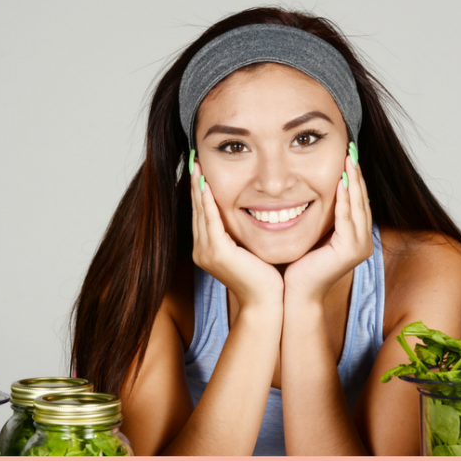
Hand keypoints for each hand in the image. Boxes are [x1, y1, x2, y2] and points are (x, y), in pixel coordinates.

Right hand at [191, 161, 283, 309]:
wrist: (266, 302)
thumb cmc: (264, 279)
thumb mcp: (249, 250)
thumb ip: (241, 234)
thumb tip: (247, 214)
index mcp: (208, 250)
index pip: (202, 214)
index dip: (200, 191)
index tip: (201, 168)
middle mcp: (202, 251)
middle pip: (197, 210)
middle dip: (196, 183)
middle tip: (194, 158)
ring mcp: (207, 252)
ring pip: (201, 212)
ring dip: (198, 186)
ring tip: (196, 164)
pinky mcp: (218, 253)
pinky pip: (211, 220)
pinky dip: (208, 200)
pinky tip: (206, 183)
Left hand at [283, 153, 373, 304]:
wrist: (297, 293)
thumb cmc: (300, 266)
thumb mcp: (315, 234)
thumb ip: (323, 217)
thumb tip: (318, 191)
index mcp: (357, 238)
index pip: (357, 202)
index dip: (354, 178)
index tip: (347, 155)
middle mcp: (364, 242)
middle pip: (361, 200)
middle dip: (356, 174)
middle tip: (351, 149)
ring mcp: (360, 247)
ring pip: (357, 206)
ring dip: (353, 181)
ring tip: (349, 158)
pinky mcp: (350, 250)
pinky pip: (347, 218)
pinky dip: (344, 199)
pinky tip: (340, 181)